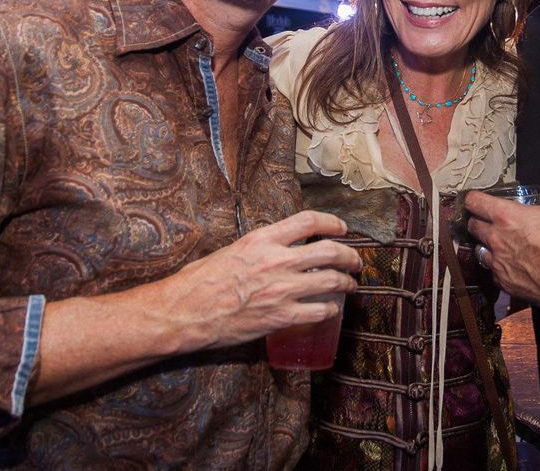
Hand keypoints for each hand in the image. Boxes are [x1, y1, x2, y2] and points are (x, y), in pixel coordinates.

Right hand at [158, 210, 361, 351]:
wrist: (184, 312)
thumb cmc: (199, 282)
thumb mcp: (231, 251)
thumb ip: (257, 249)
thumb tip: (274, 250)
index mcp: (262, 240)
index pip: (308, 221)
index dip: (331, 222)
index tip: (342, 228)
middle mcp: (276, 260)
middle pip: (329, 251)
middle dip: (349, 255)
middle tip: (355, 261)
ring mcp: (281, 289)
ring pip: (330, 280)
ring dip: (346, 282)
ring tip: (350, 285)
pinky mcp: (281, 316)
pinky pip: (318, 311)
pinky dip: (330, 309)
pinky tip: (331, 310)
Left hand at [465, 185, 539, 309]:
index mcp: (507, 216)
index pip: (475, 202)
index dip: (473, 199)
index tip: (475, 200)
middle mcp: (496, 239)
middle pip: (473, 226)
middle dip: (478, 221)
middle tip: (488, 221)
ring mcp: (498, 263)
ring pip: (480, 251)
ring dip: (486, 246)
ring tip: (499, 245)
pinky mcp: (505, 284)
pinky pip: (494, 273)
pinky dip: (499, 268)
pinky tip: (511, 266)